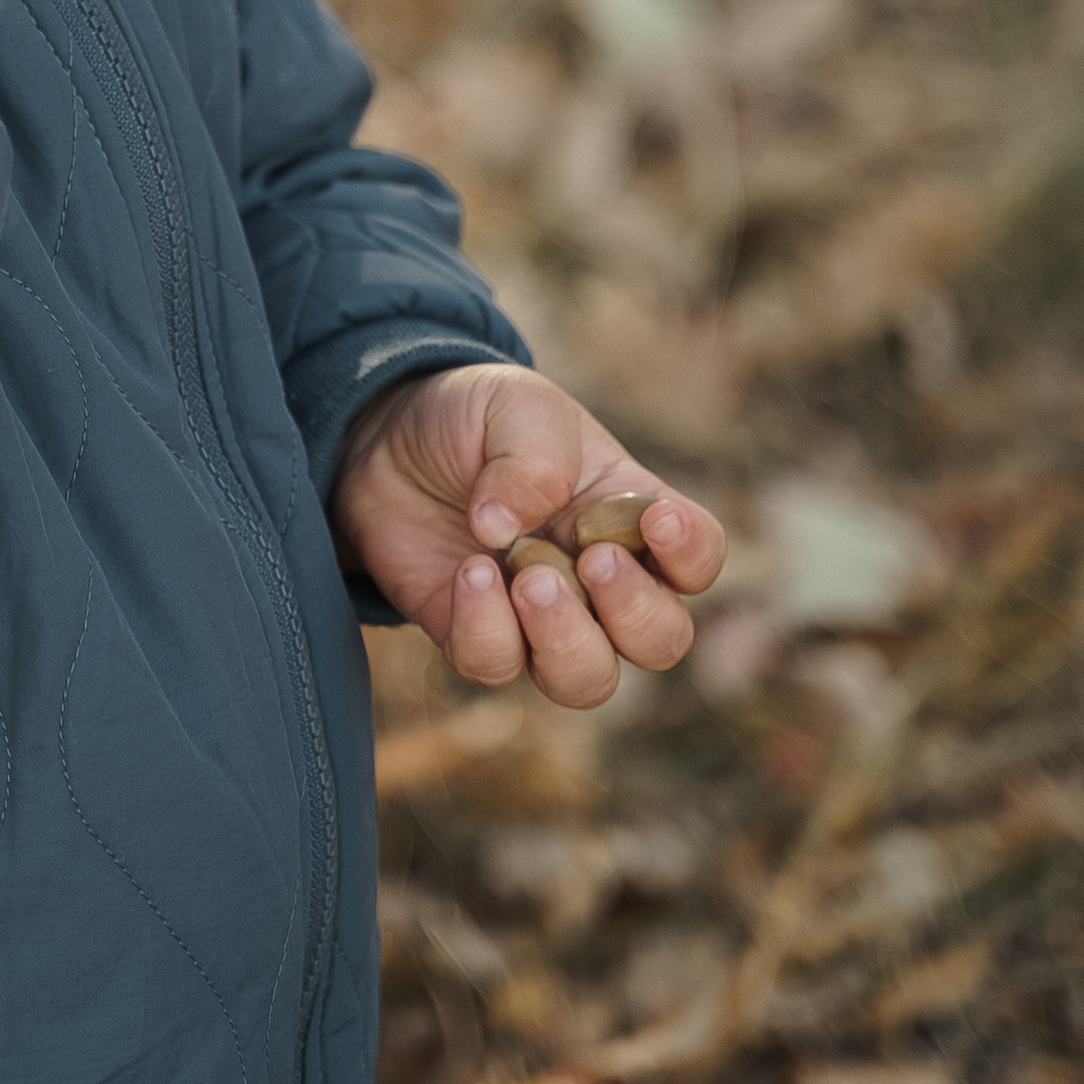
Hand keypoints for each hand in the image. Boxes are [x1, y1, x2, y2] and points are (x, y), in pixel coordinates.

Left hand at [331, 362, 723, 709]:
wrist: (385, 438)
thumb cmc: (473, 419)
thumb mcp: (512, 404)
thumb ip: (532, 456)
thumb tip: (507, 530)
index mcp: (630, 515)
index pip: (698, 555)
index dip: (692, 553)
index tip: (657, 521)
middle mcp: (598, 580)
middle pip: (661, 640)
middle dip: (636, 612)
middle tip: (592, 560)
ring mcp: (539, 619)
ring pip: (587, 679)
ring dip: (568, 641)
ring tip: (530, 580)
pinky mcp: (476, 636)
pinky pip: (498, 666)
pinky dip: (487, 629)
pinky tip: (470, 574)